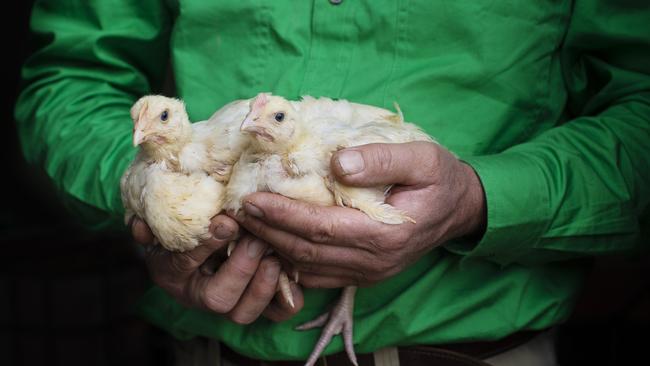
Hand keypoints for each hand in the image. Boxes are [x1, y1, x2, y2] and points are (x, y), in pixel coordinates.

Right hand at [130, 215, 302, 323]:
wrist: (201, 229)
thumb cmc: (182, 220)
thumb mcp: (163, 216)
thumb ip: (150, 220)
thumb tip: (139, 227)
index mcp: (170, 273)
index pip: (183, 265)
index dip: (205, 246)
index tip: (226, 223)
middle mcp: (198, 295)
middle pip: (219, 299)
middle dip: (241, 268)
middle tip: (256, 238)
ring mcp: (229, 302)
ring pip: (244, 312)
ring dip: (263, 283)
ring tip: (273, 253)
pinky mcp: (257, 302)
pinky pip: (274, 313)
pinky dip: (286, 296)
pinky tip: (289, 268)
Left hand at [231, 141, 485, 287]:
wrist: (460, 209)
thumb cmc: (440, 178)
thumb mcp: (422, 157)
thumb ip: (381, 159)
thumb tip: (337, 164)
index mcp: (386, 234)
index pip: (321, 228)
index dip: (283, 215)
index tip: (252, 199)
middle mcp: (374, 262)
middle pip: (308, 251)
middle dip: (268, 232)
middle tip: (238, 212)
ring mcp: (369, 273)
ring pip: (310, 267)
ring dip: (274, 248)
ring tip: (247, 226)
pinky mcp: (365, 274)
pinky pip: (320, 275)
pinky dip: (291, 262)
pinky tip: (273, 244)